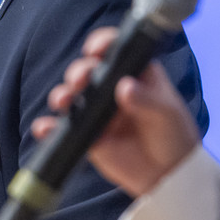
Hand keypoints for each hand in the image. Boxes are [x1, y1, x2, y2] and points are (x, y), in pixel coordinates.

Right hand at [31, 26, 199, 196]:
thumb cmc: (174, 136)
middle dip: (78, 71)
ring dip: (62, 94)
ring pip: (71, 95)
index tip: (95, 50)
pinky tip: (44, 128)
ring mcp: (96, 110)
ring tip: (63, 101)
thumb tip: (124, 86)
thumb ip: (146, 100)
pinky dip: (49, 126)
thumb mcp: (166, 114)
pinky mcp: (86, 134)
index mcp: (135, 73)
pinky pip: (63, 128)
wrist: (168, 175)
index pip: (115, 50)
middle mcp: (111, 87)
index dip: (102, 44)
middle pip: (86, 70)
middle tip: (80, 81)